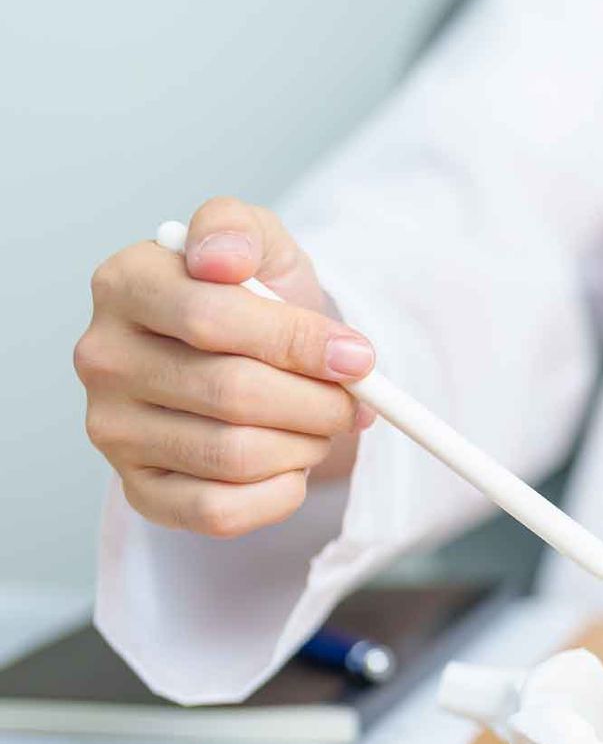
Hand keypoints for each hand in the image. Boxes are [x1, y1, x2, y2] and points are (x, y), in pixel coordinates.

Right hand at [74, 196, 374, 537]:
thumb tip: (223, 259)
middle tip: (352, 401)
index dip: (300, 343)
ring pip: (233, 455)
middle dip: (316, 402)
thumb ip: (241, 230)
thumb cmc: (258, 302)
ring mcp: (112, 430)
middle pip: (231, 393)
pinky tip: (292, 467)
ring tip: (319, 426)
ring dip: (304, 445)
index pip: (213, 318)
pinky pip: (219, 512)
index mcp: (125, 284)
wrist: (255, 362)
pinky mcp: (138, 490)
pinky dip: (279, 494)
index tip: (358, 357)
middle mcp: (103, 358)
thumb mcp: (260, 246)